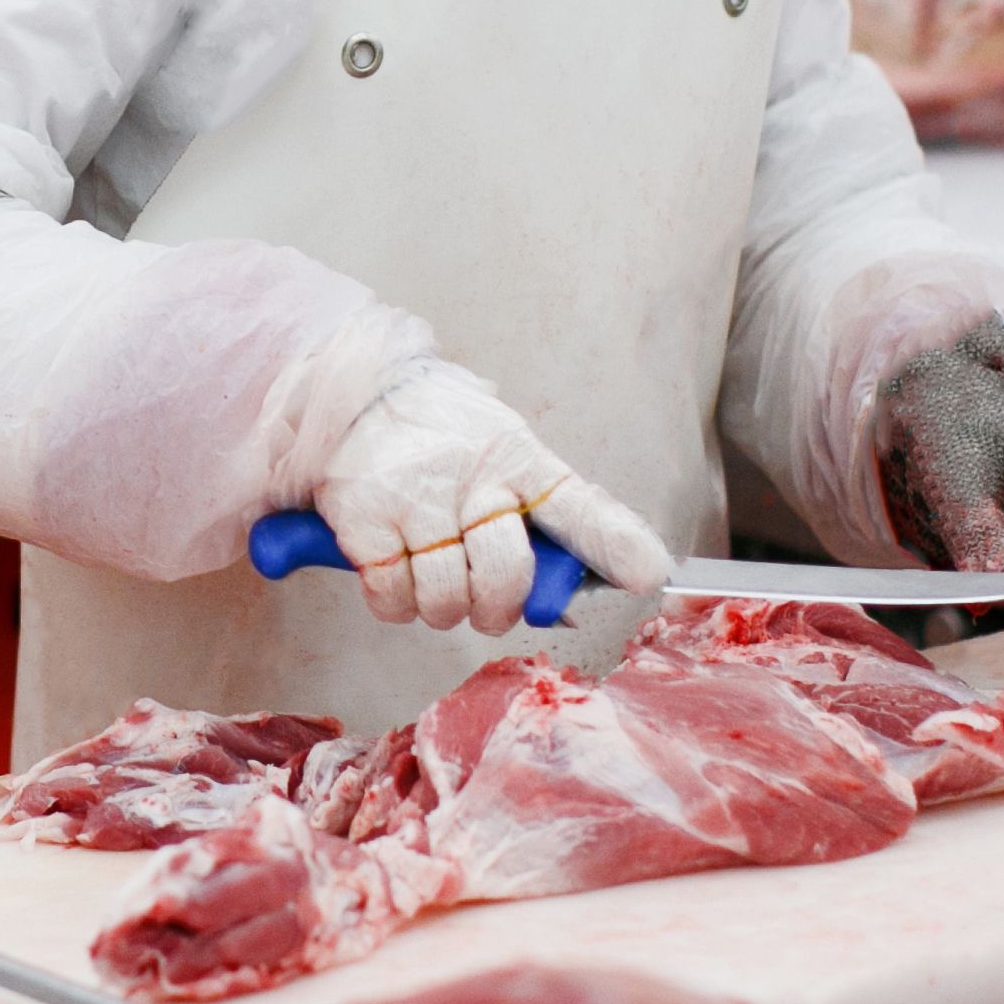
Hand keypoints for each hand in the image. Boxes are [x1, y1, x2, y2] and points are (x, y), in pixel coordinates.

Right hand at [316, 357, 672, 633]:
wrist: (356, 393)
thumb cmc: (440, 435)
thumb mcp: (502, 452)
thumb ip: (538, 516)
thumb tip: (571, 596)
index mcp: (519, 460)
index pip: (578, 507)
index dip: (614, 546)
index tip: (647, 574)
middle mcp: (472, 478)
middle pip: (505, 575)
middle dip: (497, 608)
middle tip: (486, 605)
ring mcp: (416, 499)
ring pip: (445, 598)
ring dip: (442, 609)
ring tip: (434, 583)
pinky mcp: (364, 519)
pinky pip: (392, 596)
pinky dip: (396, 603)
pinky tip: (396, 576)